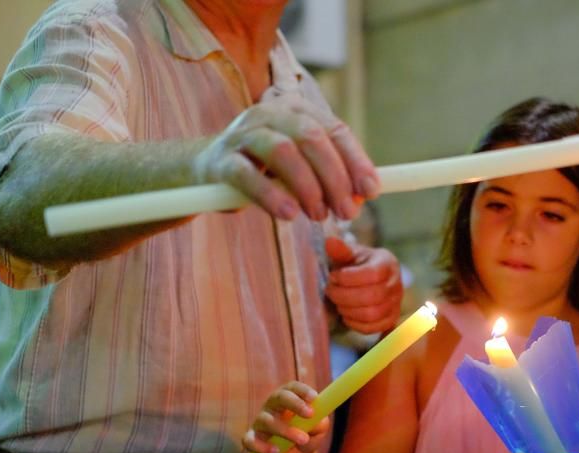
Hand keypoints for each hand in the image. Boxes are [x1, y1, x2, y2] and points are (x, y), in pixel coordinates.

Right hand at [193, 98, 378, 221]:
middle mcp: (270, 114)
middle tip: (347, 212)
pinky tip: (288, 215)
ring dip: (307, 187)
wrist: (207, 168)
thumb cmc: (266, 169)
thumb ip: (331, 178)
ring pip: (282, 151)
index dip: (356, 161)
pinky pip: (247, 176)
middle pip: (311, 138)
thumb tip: (362, 197)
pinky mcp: (220, 160)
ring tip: (318, 215)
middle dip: (335, 178)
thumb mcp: (302, 168)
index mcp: (297, 111)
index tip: (371, 192)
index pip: (335, 130)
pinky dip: (271, 196)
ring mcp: (243, 134)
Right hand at [242, 381, 330, 452]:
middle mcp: (272, 406)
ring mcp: (260, 422)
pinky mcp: (252, 439)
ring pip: (267, 421)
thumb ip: (319, 423)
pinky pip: (250, 441)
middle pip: (279, 397)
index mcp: (290, 397)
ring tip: (303, 440)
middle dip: (295, 403)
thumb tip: (315, 421)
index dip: (303, 390)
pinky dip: (262, 446)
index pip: (293, 387)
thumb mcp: (319, 429)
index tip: (314, 398)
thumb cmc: (308, 435)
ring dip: (286, 430)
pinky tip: (276, 451)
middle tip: (310, 414)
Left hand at [325, 236, 402, 333]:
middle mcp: (396, 284)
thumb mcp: (349, 254)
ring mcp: (396, 304)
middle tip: (329, 290)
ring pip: (372, 314)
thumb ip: (340, 250)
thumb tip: (329, 241)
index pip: (373, 274)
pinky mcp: (390, 320)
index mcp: (388, 263)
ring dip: (348, 310)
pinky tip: (346, 314)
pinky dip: (355, 323)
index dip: (348, 278)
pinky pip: (373, 328)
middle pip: (372, 296)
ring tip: (337, 302)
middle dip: (344, 295)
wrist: (368, 279)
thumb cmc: (356, 265)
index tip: (333, 276)